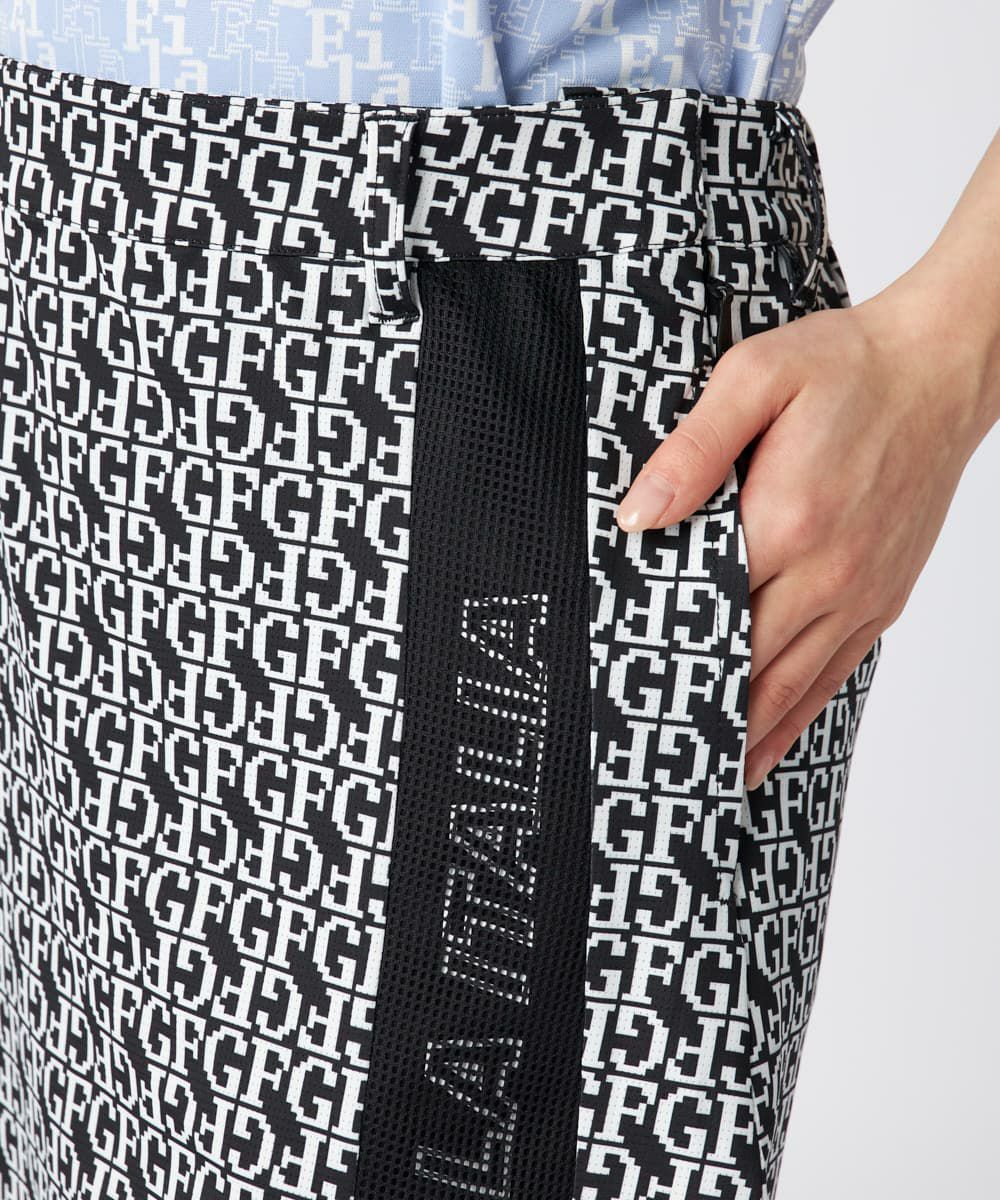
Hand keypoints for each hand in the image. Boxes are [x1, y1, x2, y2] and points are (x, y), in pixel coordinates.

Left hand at [614, 282, 995, 790]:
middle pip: (745, 664)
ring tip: (700, 779)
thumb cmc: (846, 367)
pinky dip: (795, 716)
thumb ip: (693, 449)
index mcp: (784, 521)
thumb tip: (638, 516)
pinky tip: (767, 744)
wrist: (940, 370)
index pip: (704, 610)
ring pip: (789, 685)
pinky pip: (832, 674)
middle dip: (696, 714)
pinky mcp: (881, 598)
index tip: (620, 699)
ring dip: (744, 734)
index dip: (661, 658)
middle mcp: (825, 572)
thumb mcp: (756, 376)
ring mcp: (859, 593)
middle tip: (645, 758)